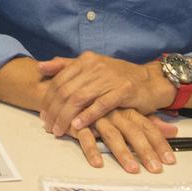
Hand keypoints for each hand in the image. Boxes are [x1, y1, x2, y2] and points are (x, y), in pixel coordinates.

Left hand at [37, 51, 169, 135]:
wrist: (151, 80)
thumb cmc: (118, 77)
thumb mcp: (92, 67)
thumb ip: (66, 66)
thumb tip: (40, 67)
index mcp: (85, 60)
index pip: (59, 80)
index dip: (48, 98)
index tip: (43, 114)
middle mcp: (95, 66)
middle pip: (67, 90)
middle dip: (54, 111)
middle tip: (48, 126)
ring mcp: (109, 77)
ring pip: (80, 98)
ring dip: (66, 116)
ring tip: (59, 130)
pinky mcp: (124, 90)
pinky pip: (101, 104)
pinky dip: (87, 115)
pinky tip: (78, 125)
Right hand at [74, 108, 178, 173]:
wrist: (68, 90)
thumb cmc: (101, 104)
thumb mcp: (127, 110)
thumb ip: (149, 120)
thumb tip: (173, 130)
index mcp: (127, 111)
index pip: (148, 127)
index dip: (160, 143)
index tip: (170, 160)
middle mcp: (115, 114)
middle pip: (134, 132)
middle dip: (145, 151)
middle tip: (155, 168)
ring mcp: (97, 118)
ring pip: (113, 135)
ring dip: (123, 153)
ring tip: (132, 169)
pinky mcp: (79, 123)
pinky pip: (86, 137)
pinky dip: (91, 150)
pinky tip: (98, 163)